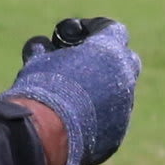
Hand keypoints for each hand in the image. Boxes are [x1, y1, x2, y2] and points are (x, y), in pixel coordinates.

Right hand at [4, 16, 137, 164]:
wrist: (46, 134)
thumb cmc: (42, 89)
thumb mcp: (38, 61)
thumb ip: (45, 51)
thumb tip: (40, 47)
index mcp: (109, 52)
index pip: (112, 29)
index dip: (94, 28)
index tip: (77, 34)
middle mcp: (124, 78)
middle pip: (126, 60)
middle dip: (106, 59)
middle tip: (82, 64)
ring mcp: (124, 109)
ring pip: (120, 94)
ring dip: (101, 91)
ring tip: (73, 97)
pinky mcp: (116, 136)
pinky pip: (111, 121)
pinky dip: (96, 118)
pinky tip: (73, 122)